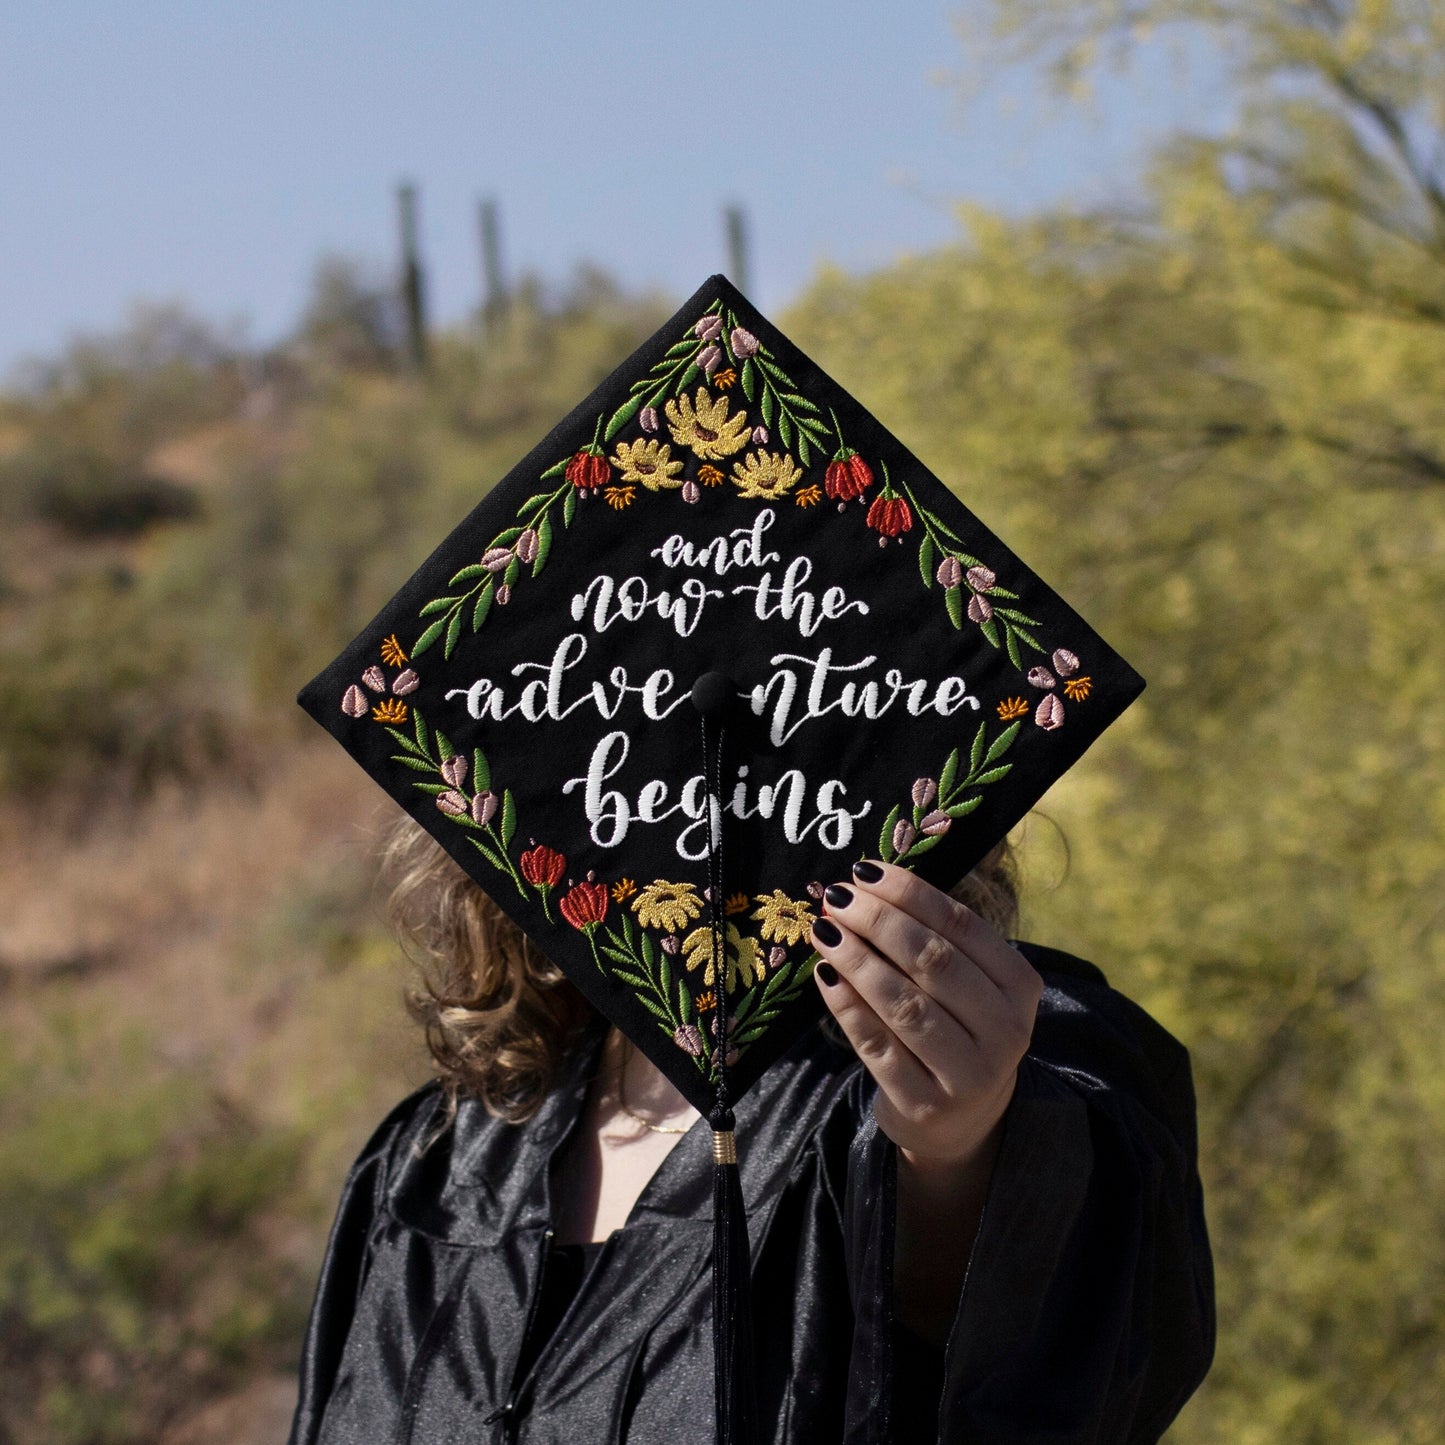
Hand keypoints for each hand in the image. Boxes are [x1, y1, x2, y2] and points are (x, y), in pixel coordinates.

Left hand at [811, 859, 1042, 1165]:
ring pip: (905, 1004)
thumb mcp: (967, 986)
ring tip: (824, 930)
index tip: (864, 871)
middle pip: (934, 962)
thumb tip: (865, 884)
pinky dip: (847, 1007)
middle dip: (879, 922)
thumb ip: (932, 939)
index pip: (962, 927)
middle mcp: (1005, 1031)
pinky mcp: (926, 1104)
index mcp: (1019, 987)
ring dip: (858, 960)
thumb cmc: (956, 1030)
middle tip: (837, 897)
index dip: (910, 894)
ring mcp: (969, 1074)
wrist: (962, 1120)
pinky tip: (824, 975)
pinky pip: (878, 1046)